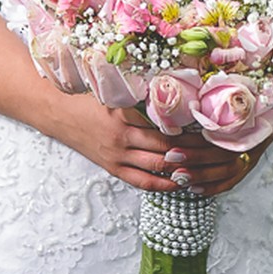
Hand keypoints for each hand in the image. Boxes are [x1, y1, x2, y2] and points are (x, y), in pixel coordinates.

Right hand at [55, 97, 268, 194]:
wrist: (54, 110)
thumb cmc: (86, 94)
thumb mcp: (113, 89)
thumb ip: (140, 92)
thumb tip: (173, 90)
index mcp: (124, 116)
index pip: (165, 126)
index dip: (191, 131)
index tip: (212, 129)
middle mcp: (122, 139)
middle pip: (167, 149)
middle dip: (194, 152)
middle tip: (218, 151)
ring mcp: (117, 156)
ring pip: (157, 167)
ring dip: (183, 169)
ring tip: (206, 167)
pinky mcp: (112, 168)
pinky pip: (142, 182)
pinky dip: (163, 184)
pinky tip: (180, 183)